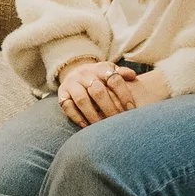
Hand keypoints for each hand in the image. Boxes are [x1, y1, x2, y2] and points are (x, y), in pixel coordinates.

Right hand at [56, 59, 170, 125]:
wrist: (75, 72)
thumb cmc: (99, 77)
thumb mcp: (109, 71)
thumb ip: (121, 73)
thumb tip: (132, 76)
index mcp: (100, 68)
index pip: (113, 79)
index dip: (124, 94)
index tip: (131, 109)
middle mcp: (84, 74)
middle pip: (98, 91)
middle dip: (109, 108)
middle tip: (118, 122)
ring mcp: (72, 84)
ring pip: (82, 100)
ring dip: (93, 115)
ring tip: (102, 127)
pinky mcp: (62, 94)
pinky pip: (67, 106)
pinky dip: (77, 117)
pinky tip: (86, 126)